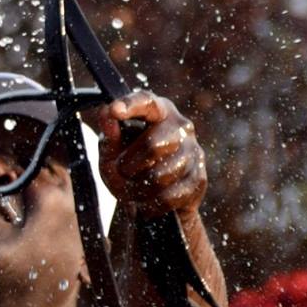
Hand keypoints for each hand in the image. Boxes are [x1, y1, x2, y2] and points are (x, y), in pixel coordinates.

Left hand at [82, 91, 206, 219]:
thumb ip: (109, 136)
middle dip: (129, 166)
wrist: (150, 199)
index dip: (131, 105)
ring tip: (133, 189)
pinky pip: (170, 196)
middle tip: (121, 173)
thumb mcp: (111, 153)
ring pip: (161, 176)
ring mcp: (194, 152)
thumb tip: (107, 113)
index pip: (147, 102)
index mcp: (157, 111)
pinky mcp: (199, 178)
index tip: (114, 110)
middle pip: (153, 146)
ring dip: (138, 189)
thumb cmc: (127, 166)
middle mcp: (180, 126)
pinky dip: (151, 204)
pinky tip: (146, 202)